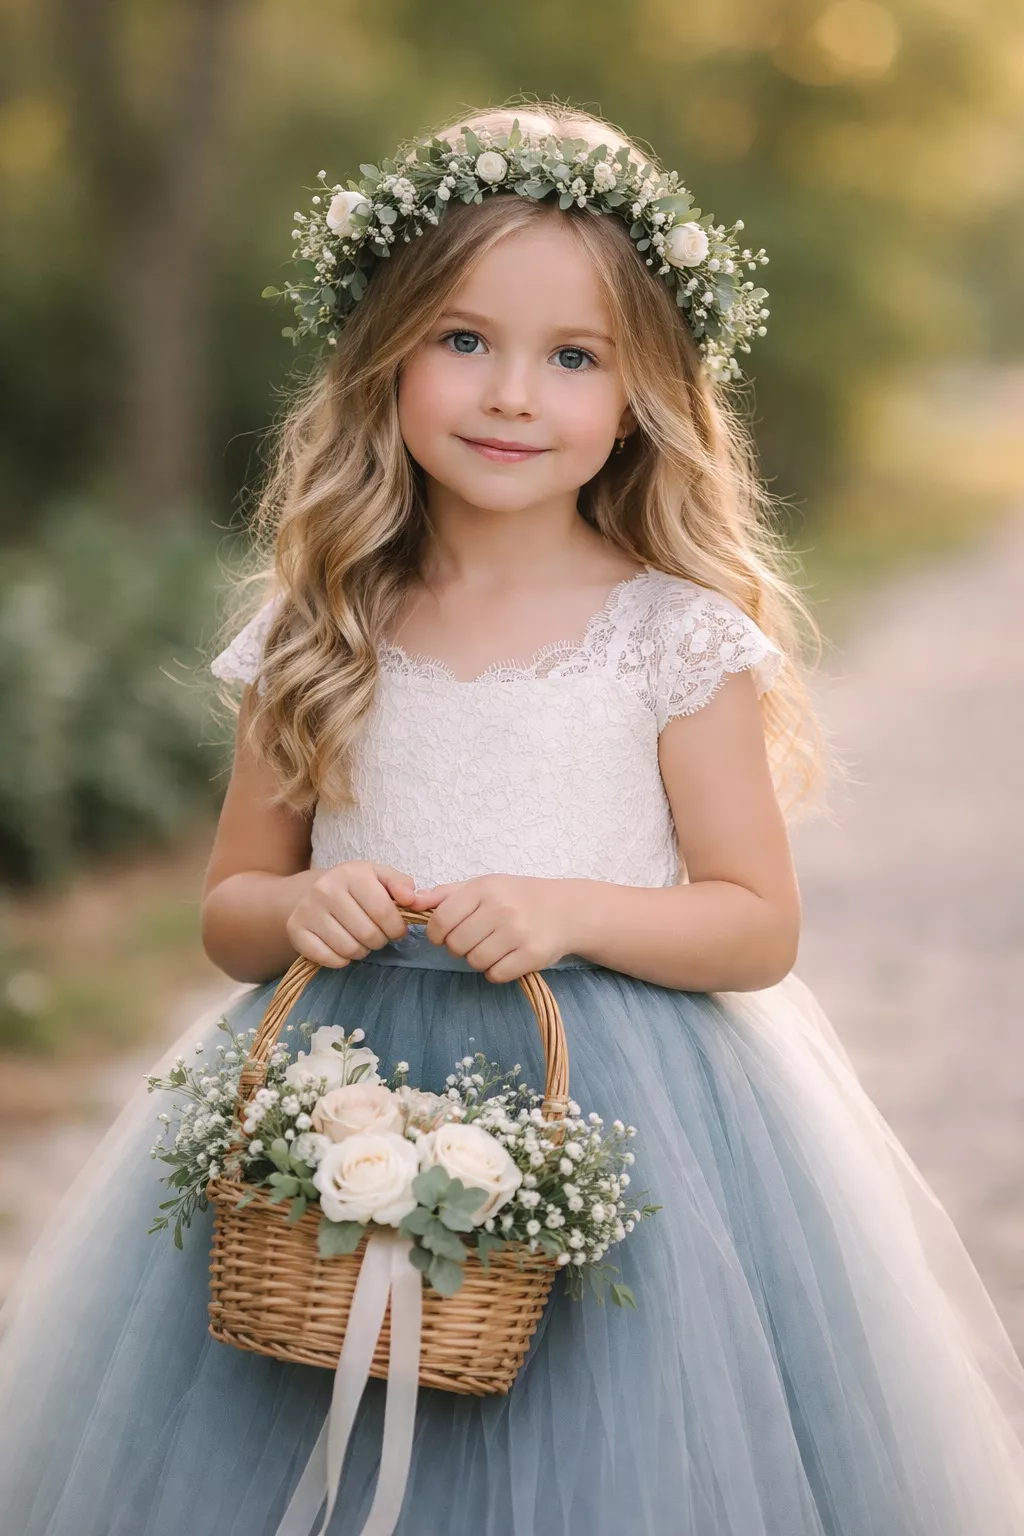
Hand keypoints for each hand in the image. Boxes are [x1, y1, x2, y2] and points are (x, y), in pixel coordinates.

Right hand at [286, 860, 414, 968]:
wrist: (313, 891)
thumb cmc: (356, 887)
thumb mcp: (380, 877)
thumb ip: (401, 884)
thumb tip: (411, 899)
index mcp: (351, 873)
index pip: (384, 912)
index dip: (396, 928)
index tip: (397, 930)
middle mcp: (325, 889)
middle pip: (367, 933)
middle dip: (380, 941)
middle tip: (377, 936)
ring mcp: (307, 910)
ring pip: (348, 949)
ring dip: (361, 951)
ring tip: (361, 940)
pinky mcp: (295, 930)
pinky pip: (327, 959)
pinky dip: (340, 960)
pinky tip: (342, 948)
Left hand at [405, 874, 578, 982]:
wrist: (567, 909)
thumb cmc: (519, 896)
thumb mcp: (485, 885)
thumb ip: (446, 894)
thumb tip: (411, 902)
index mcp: (485, 888)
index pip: (441, 920)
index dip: (436, 933)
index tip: (444, 935)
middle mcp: (501, 908)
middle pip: (455, 944)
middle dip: (459, 947)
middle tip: (473, 940)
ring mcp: (518, 933)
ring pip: (474, 962)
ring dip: (478, 960)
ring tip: (492, 947)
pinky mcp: (532, 955)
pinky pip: (496, 975)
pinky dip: (496, 971)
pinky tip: (506, 958)